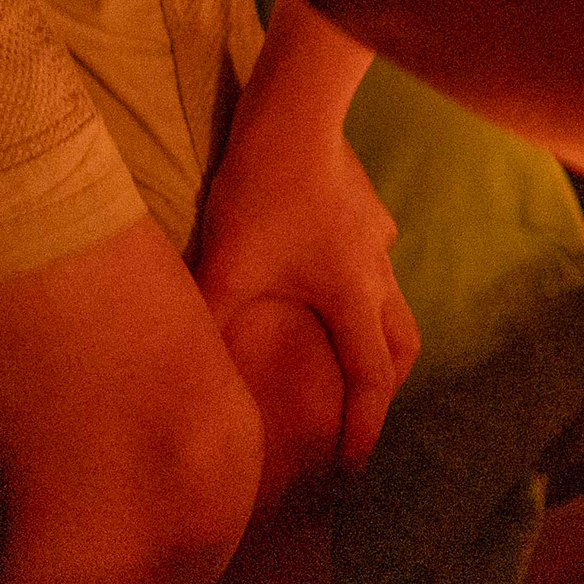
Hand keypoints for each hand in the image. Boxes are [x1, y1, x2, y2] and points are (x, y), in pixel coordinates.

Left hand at [195, 101, 419, 476]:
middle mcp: (377, 275)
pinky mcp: (369, 210)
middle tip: (359, 415)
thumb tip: (181, 378)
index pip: (369, 380)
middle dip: (385, 389)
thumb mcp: (226, 268)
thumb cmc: (263, 196)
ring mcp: (379, 239)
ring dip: (379, 339)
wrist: (294, 116)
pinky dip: (363, 290)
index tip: (353, 466)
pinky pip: (377, 264)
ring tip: (347, 355)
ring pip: (395, 304)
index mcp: (351, 300)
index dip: (363, 428)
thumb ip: (210, 324)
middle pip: (402, 347)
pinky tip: (329, 278)